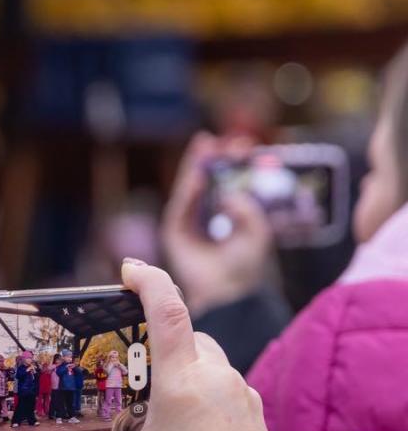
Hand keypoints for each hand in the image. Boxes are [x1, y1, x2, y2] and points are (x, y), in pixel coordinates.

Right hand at [97, 259, 289, 430]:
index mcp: (183, 379)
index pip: (167, 310)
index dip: (148, 281)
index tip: (129, 270)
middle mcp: (216, 376)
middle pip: (188, 336)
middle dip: (160, 345)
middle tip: (136, 369)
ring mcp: (240, 393)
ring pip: (206, 363)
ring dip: (182, 376)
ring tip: (160, 413)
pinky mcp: (254, 414)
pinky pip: (222, 390)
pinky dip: (202, 399)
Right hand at [160, 132, 275, 315]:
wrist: (225, 292)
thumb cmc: (244, 267)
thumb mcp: (256, 232)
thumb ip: (247, 210)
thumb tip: (228, 195)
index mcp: (224, 217)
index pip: (225, 183)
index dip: (231, 164)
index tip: (242, 145)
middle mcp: (204, 218)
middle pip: (205, 182)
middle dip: (210, 160)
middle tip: (218, 138)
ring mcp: (188, 224)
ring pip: (191, 189)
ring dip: (197, 167)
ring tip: (205, 145)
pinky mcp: (174, 232)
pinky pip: (181, 205)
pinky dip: (189, 189)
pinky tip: (198, 174)